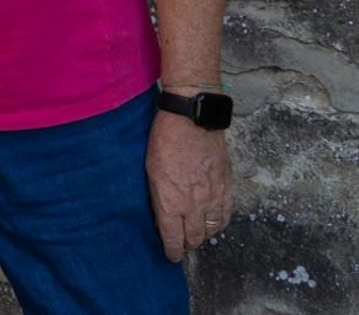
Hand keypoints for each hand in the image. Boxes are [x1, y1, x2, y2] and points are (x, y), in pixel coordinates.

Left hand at [146, 109, 232, 260]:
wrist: (192, 120)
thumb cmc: (163, 140)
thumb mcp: (149, 171)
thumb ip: (158, 196)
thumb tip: (161, 214)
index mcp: (170, 202)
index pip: (173, 238)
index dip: (173, 251)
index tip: (172, 255)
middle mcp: (194, 205)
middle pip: (194, 238)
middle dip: (187, 244)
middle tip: (182, 244)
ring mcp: (213, 197)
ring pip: (211, 230)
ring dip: (203, 235)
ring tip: (196, 234)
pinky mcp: (226, 188)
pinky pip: (225, 215)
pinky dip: (218, 223)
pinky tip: (213, 222)